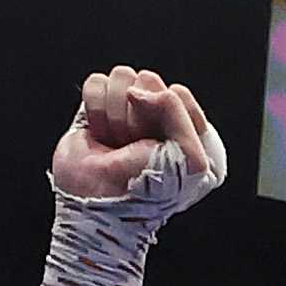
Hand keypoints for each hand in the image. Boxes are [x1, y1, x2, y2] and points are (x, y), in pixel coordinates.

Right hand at [49, 66, 214, 201]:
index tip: (158, 146)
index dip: (166, 117)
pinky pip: (96, 82)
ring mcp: (126, 112)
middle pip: (148, 80)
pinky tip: (99, 136)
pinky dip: (94, 109)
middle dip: (138, 115)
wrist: (99, 207)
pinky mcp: (97, 110)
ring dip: (115, 115)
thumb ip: (178, 110)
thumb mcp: (188, 157)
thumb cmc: (148, 191)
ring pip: (121, 77)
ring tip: (116, 143)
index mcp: (190, 131)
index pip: (178, 92)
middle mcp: (159, 119)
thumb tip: (136, 90)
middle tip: (133, 145)